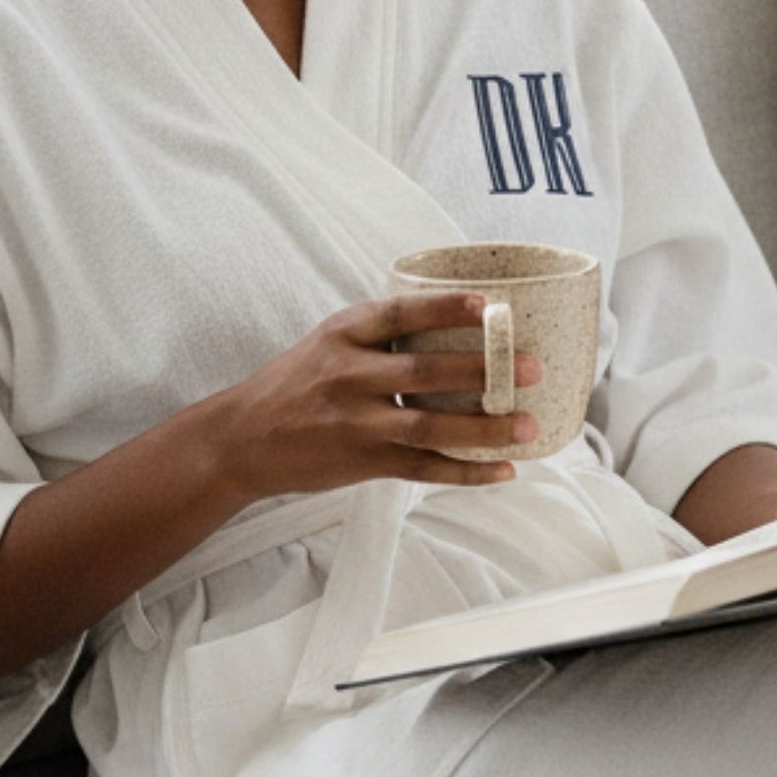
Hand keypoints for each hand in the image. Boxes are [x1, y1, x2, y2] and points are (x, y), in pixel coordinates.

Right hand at [211, 291, 545, 505]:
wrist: (245, 437)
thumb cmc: (298, 382)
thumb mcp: (330, 340)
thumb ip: (381, 331)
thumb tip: (453, 316)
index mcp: (344, 335)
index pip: (400, 314)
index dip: (445, 309)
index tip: (488, 304)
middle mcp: (351, 376)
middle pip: (425, 372)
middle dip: (483, 370)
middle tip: (532, 367)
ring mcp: (358, 423)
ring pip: (431, 427)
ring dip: (485, 429)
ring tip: (527, 425)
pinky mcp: (364, 462)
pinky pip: (424, 469)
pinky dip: (466, 472)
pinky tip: (503, 470)